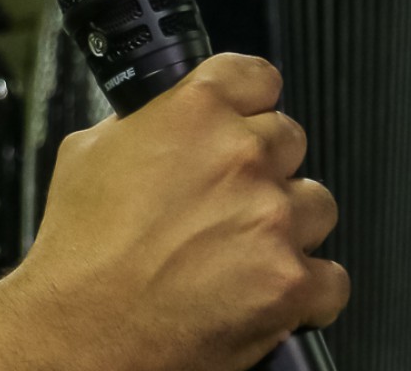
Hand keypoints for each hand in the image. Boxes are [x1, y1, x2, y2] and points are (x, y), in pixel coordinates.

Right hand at [6, 54, 348, 370]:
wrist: (81, 333)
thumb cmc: (79, 253)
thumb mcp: (89, 153)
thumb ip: (141, 125)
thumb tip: (163, 122)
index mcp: (195, 111)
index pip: (257, 75)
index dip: (249, 100)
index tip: (245, 116)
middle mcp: (242, 157)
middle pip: (289, 139)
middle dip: (262, 167)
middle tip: (228, 199)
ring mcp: (273, 220)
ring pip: (317, 203)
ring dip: (288, 224)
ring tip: (246, 250)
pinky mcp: (290, 284)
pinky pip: (331, 278)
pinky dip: (306, 290)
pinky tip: (268, 291)